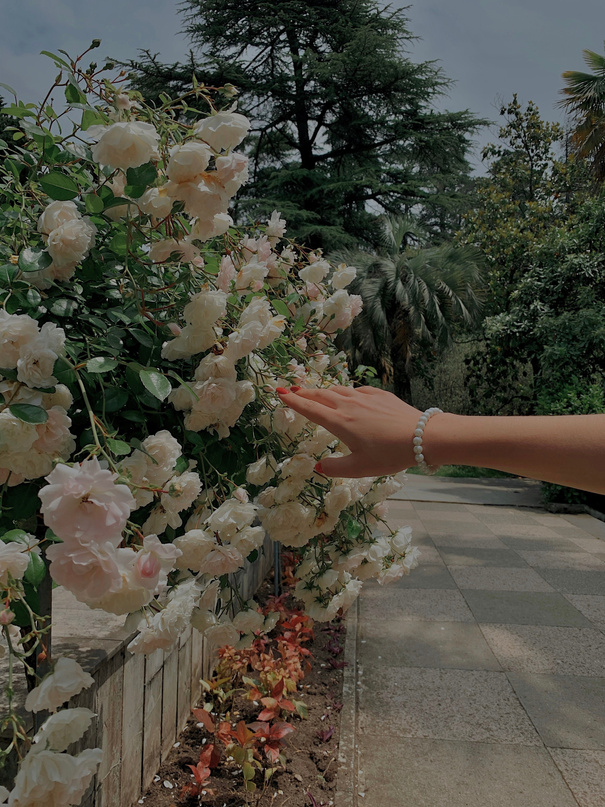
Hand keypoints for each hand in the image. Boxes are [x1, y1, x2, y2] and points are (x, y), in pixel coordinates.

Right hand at [277, 385, 421, 476]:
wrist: (422, 436)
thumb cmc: (389, 454)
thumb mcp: (359, 468)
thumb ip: (335, 468)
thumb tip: (318, 466)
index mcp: (339, 422)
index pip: (310, 408)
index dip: (293, 401)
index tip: (280, 393)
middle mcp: (348, 405)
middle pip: (320, 395)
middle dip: (304, 392)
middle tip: (292, 390)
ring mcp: (365, 397)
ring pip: (337, 390)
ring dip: (322, 390)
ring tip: (315, 392)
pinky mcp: (380, 394)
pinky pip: (356, 390)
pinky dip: (345, 391)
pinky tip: (347, 395)